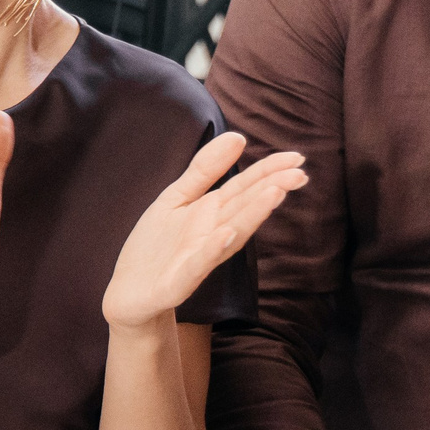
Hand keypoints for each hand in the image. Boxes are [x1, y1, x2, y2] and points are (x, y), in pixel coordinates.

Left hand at [103, 133, 306, 328]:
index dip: (269, 172)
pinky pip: (198, 264)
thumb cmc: (156, 246)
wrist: (129, 293)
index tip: (297, 158)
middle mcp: (212, 235)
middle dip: (271, 190)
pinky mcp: (179, 282)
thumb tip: (238, 136)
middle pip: (245, 208)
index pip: (245, 187)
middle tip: (299, 174)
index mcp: (212, 213)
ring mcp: (198, 259)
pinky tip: (226, 233)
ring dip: (252, 215)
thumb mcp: (177, 198)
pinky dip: (213, 249)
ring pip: (231, 234)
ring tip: (275, 193)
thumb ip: (205, 169)